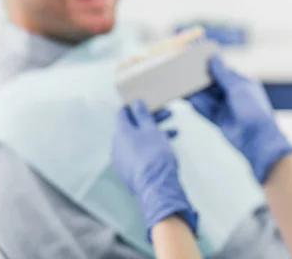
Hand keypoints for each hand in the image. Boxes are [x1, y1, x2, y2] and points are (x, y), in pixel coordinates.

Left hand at [111, 99, 197, 236]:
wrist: (156, 187)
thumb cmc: (154, 155)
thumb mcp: (151, 130)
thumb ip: (143, 115)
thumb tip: (135, 103)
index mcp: (120, 132)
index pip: (123, 112)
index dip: (136, 106)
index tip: (150, 103)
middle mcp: (117, 145)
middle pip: (133, 126)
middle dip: (151, 119)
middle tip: (168, 114)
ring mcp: (122, 160)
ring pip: (138, 140)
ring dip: (154, 133)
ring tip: (174, 133)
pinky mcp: (129, 171)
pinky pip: (139, 153)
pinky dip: (150, 146)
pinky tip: (166, 148)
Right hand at [186, 56, 291, 182]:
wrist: (257, 139)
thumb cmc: (253, 109)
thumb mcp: (237, 87)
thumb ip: (223, 74)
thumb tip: (214, 57)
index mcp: (242, 83)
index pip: (223, 71)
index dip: (210, 65)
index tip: (196, 58)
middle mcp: (234, 95)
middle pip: (213, 84)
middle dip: (201, 79)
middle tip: (184, 72)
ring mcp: (227, 108)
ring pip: (208, 98)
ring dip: (196, 93)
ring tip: (182, 85)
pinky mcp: (220, 120)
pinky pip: (206, 111)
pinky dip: (197, 106)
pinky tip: (188, 100)